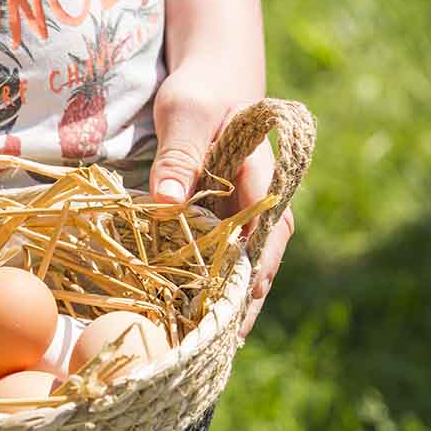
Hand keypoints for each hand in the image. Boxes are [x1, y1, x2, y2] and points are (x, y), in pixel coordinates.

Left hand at [149, 65, 292, 336]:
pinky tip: (191, 314)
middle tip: (211, 346)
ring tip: (202, 344)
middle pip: (259, 263)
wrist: (211, 84)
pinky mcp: (228, 221)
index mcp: (263, 180)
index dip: (245, 278)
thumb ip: (181, 154)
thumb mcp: (185, 114)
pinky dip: (211, 284)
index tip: (227, 315)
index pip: (262, 237)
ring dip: (226, 301)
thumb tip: (167, 203)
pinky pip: (224, 258)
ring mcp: (248, 215)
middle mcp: (263, 204)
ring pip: (244, 267)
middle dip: (238, 304)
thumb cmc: (201, 94)